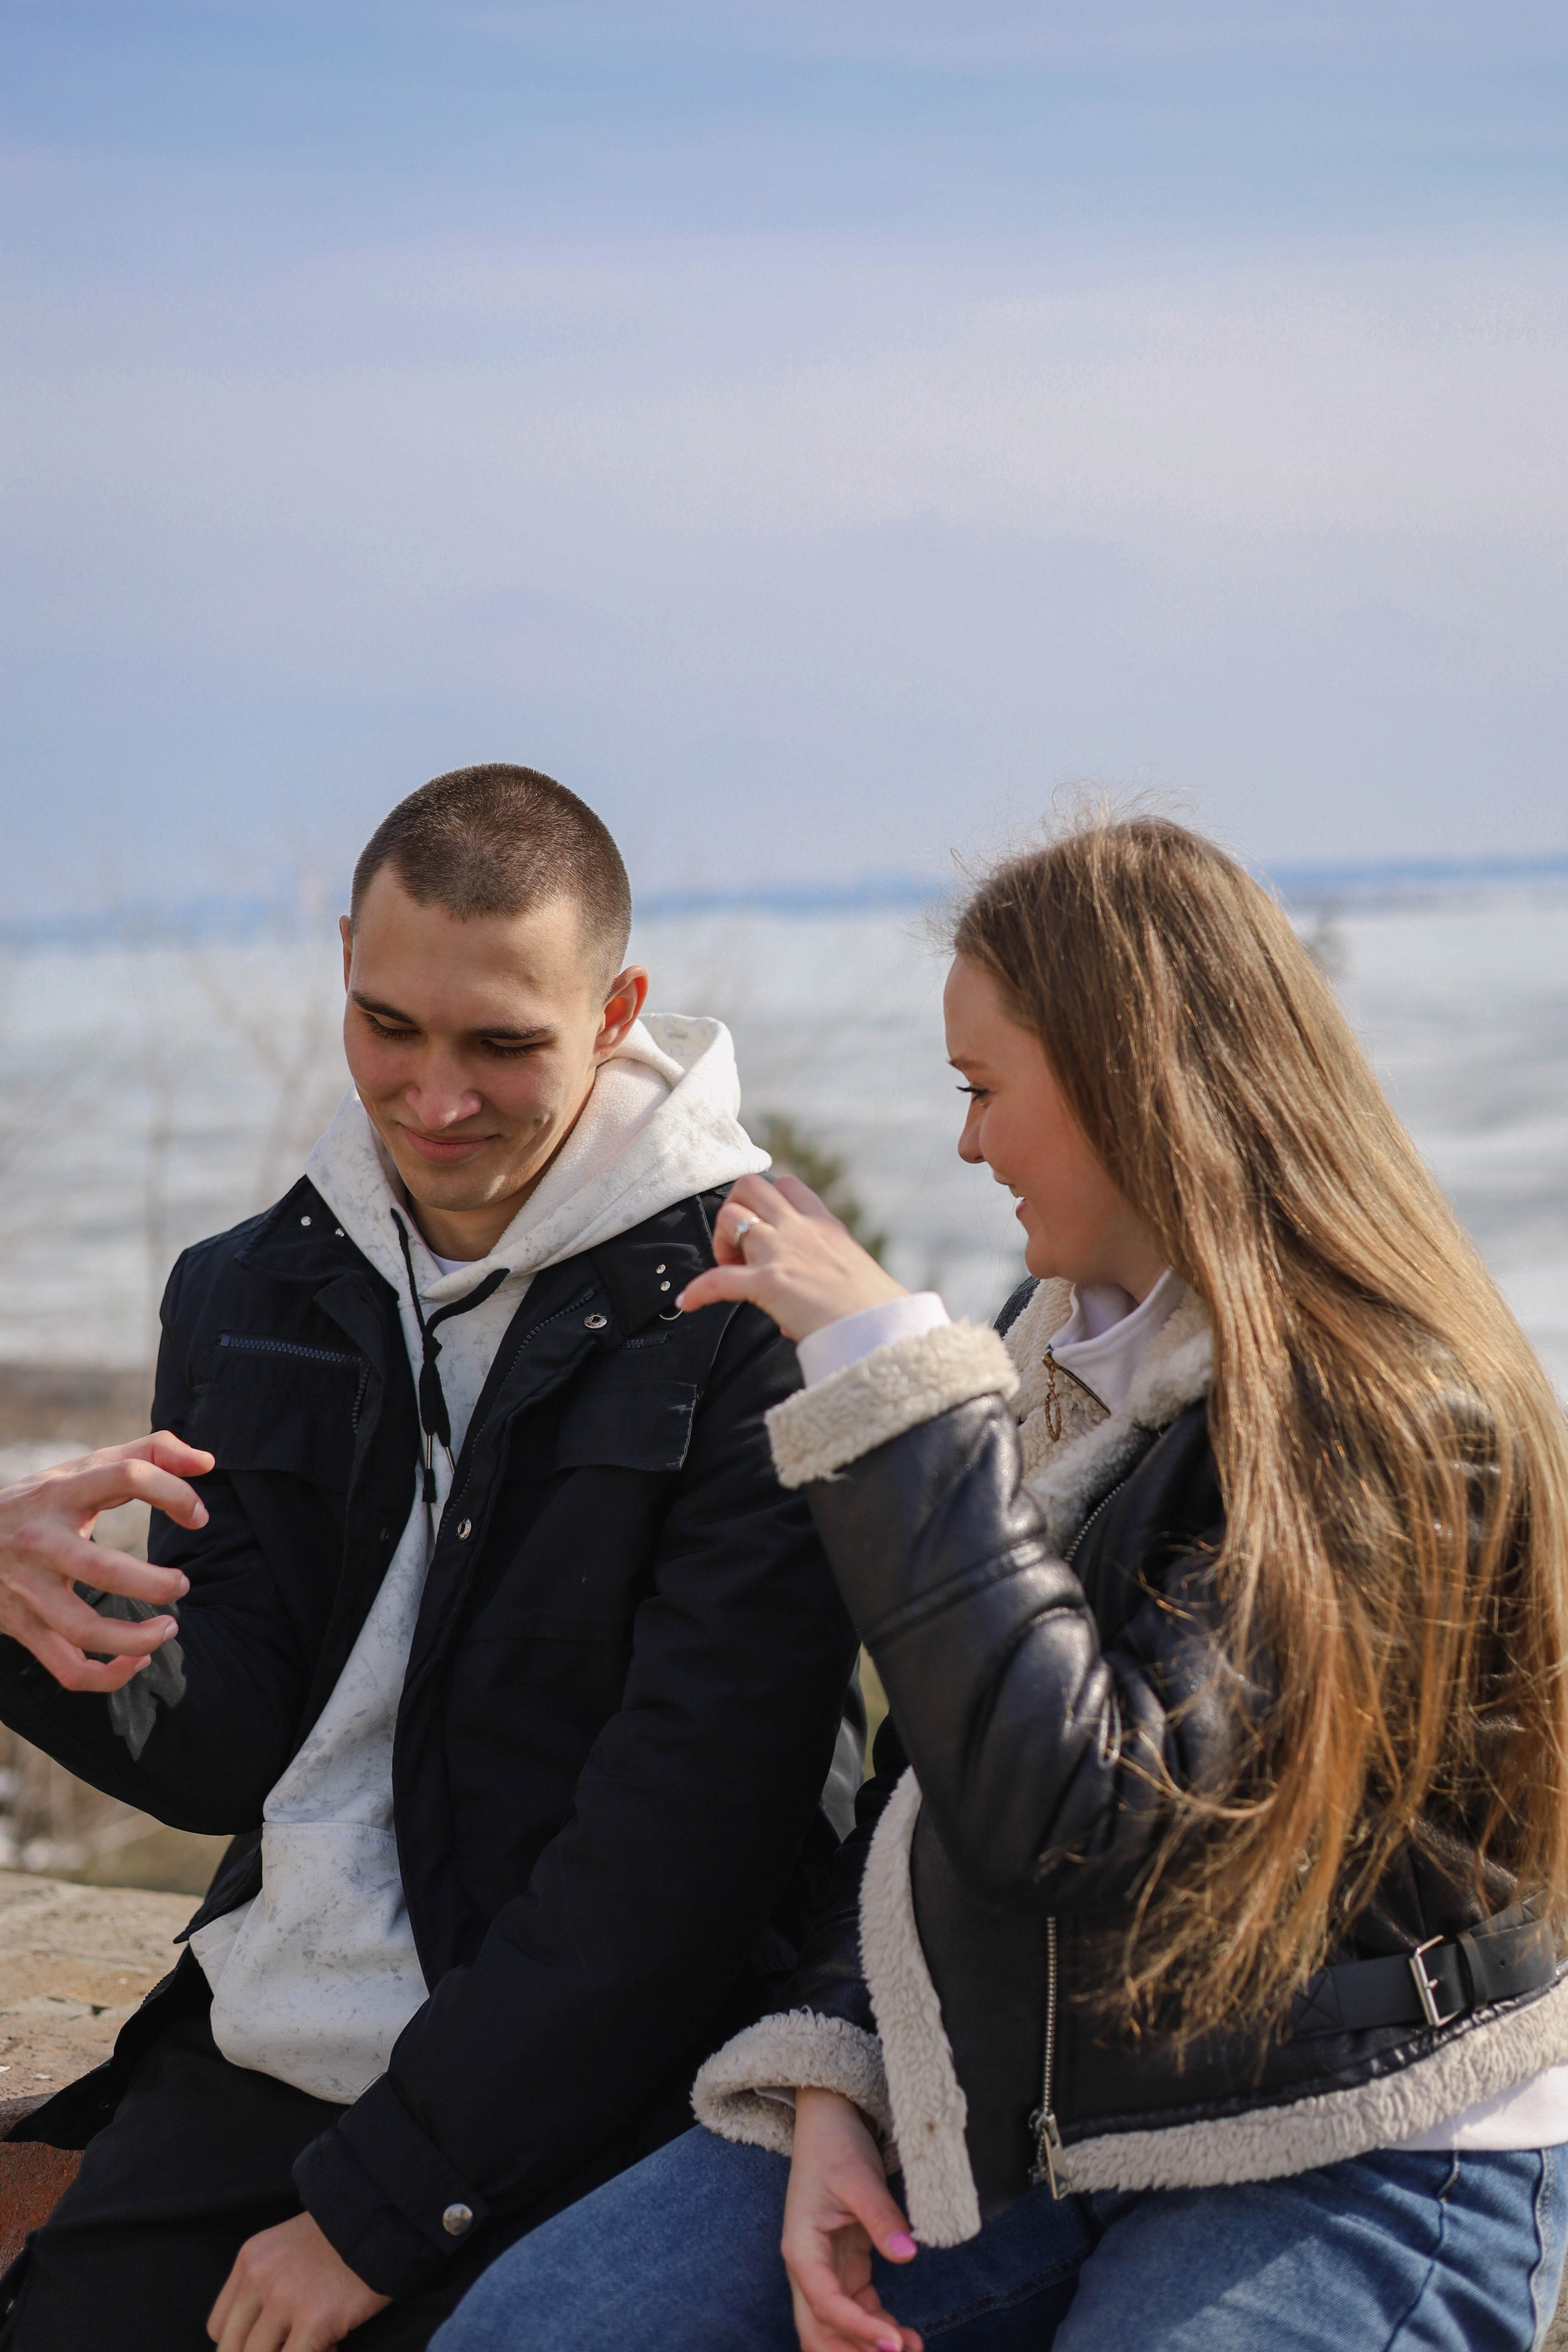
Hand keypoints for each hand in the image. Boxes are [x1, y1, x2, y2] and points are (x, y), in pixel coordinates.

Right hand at [0, 1434, 212, 1692]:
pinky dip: (107, 1677)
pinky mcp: (23, 1627)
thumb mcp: (83, 1468)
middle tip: (183, 1584)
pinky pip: (67, 1668)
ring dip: (135, 1640)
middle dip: (155, 1584)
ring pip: (83, 1630)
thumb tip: (207, 1463)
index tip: (198, 1516)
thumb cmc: (40, 1502)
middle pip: (103, 1569)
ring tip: (170, 1629)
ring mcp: (28, 1589)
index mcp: (62, 1492)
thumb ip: (149, 1453)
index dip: (174, 1492)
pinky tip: (136, 1661)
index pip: (125, 1477)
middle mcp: (41, 1541)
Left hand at [208, 2210, 390, 2350]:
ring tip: (318, 2343)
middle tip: (292, 2345)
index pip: (218, 2327)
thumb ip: (267, 2284)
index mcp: (250, 2259)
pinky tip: (333, 2344)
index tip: (273, 2341)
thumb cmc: (343, 2236)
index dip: (244, 2344)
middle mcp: (259, 2278)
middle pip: (232, 2350)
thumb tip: (262, 2338)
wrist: (385, 2216)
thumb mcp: (288, 2248)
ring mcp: (285, 2298)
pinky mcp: (314, 2318)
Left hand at [677, 1175, 906, 1340]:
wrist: (882, 1330)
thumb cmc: (876, 1311)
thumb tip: (789, 1317)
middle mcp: (801, 1230)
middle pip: (751, 1186)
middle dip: (735, 1210)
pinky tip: (688, 1303)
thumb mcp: (853, 1277)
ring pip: (731, 1216)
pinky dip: (698, 1291)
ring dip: (720, 1241)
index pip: (787, 1186)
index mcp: (824, 1226)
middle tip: (740, 1249)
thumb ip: (822, 1282)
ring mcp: (783, 1252)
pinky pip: (718, 1280)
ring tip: (728, 1269)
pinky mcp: (770, 1282)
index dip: (766, 1201)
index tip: (763, 1229)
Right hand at [781, 2088, 921, 2351]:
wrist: (829, 2124)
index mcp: (801, 2249)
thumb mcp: (859, 2177)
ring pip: (837, 2327)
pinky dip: (877, 2326)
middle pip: (820, 2330)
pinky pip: (857, 2310)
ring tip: (911, 2347)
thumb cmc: (836, 2147)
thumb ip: (881, 2216)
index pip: (825, 2303)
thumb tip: (908, 2254)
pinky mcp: (845, 2268)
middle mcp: (809, 2268)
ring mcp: (826, 2270)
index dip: (857, 2328)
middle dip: (853, 2350)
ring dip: (865, 2345)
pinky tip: (907, 2336)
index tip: (892, 2343)